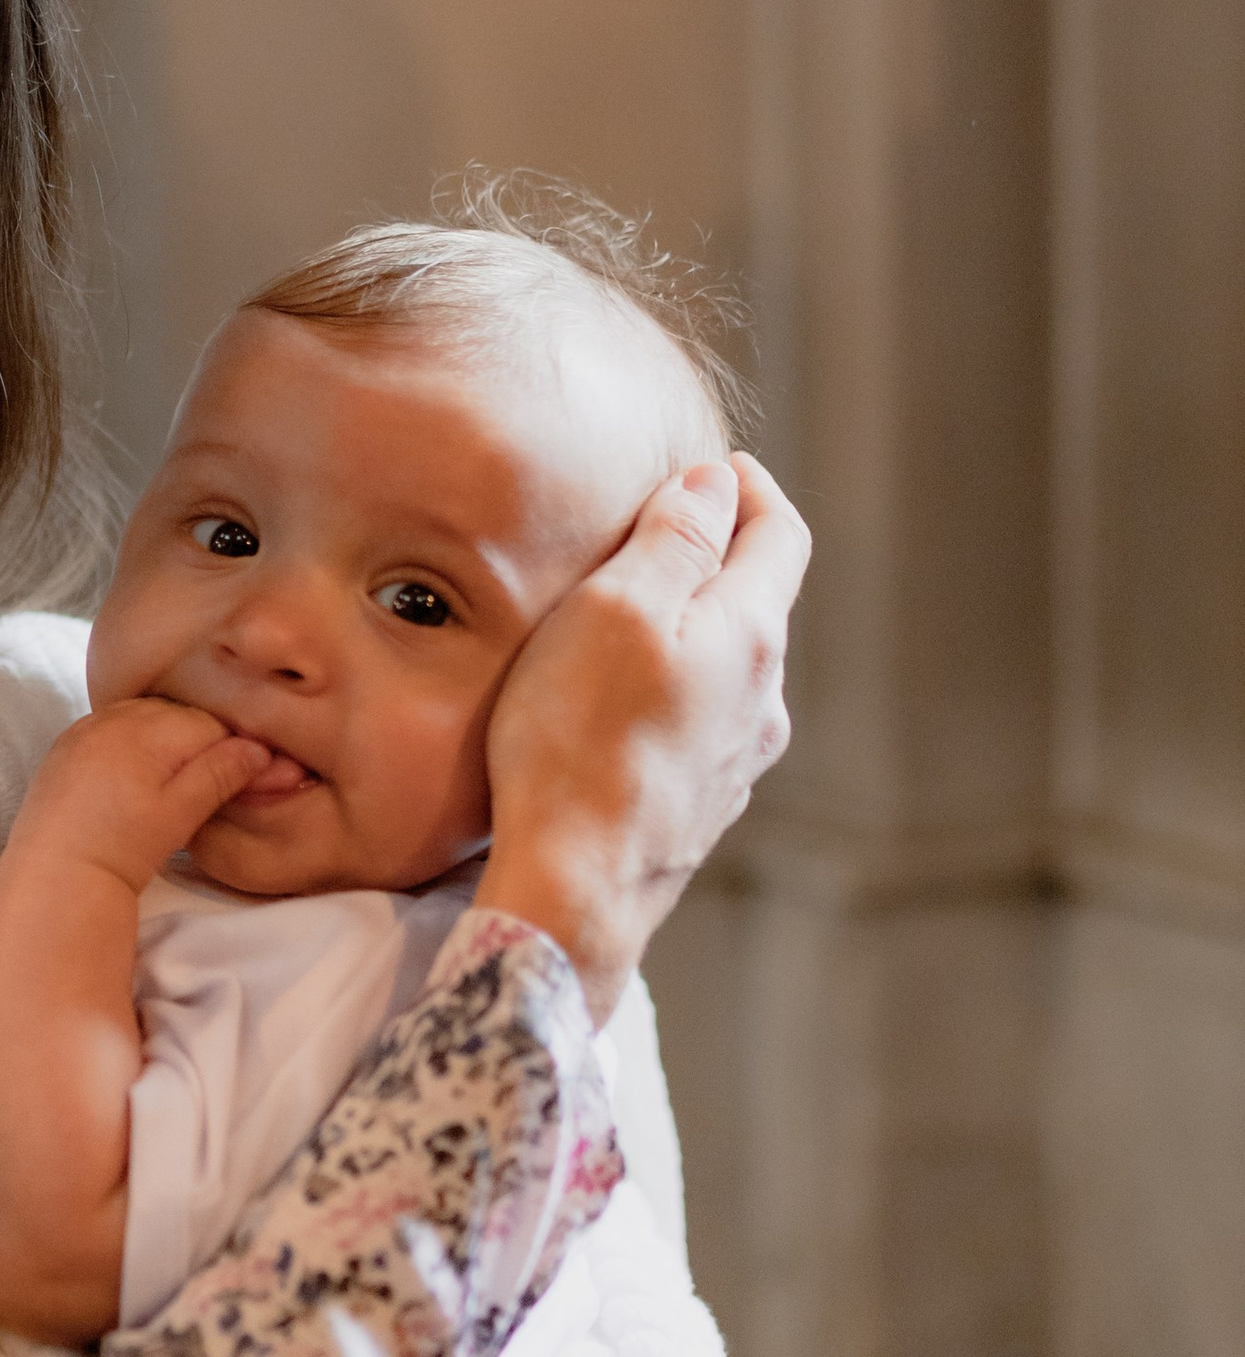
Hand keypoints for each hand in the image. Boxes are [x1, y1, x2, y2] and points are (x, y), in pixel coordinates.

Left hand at [9, 697, 271, 898]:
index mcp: (147, 729)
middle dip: (198, 743)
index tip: (242, 780)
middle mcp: (114, 717)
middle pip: (177, 715)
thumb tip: (261, 749)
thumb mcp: (179, 814)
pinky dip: (131, 742)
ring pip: (145, 717)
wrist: (57, 874)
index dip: (233, 750)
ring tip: (168, 785)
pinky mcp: (67, 743)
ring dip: (164, 741)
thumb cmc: (122, 849)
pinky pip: (113, 727)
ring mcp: (86, 727)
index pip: (210, 724)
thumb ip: (220, 774)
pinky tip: (135, 776)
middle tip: (205, 787)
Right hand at [478, 455, 806, 1019]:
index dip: (751, 490)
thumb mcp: (615, 609)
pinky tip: (626, 703)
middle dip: (719, 556)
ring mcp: (738, 760)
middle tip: (663, 530)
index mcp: (750, 637)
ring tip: (633, 617)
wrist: (575, 888)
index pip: (780, 536)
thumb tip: (716, 483)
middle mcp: (763, 699)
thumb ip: (673, 539)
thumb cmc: (580, 740)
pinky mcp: (703, 804)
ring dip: (695, 629)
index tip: (717, 468)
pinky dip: (677, 690)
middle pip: (758, 602)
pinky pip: (703, 723)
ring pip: (730, 668)